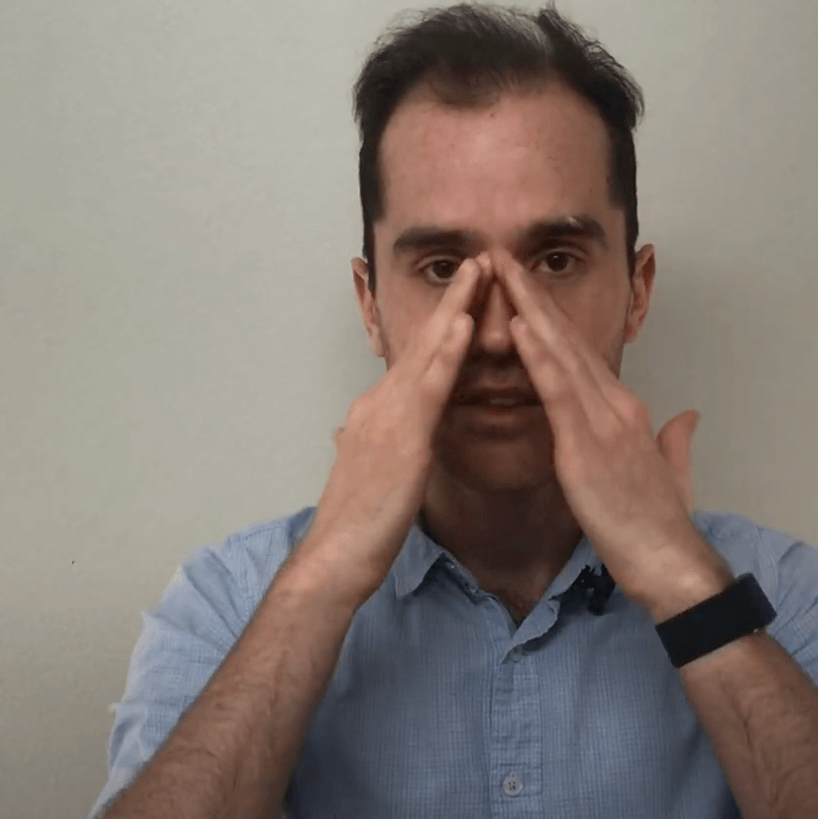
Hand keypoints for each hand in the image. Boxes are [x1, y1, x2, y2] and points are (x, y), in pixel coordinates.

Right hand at [297, 255, 490, 605]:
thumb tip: (365, 434)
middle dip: (453, 301)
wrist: (337, 557)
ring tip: (480, 273)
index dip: (444, 324)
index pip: (418, 359)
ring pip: (427, 352)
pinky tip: (464, 327)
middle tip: (481, 261)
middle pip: (423, 343)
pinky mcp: (401, 438)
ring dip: (455, 309)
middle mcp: (380, 404)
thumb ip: (378, 447)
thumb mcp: (376, 475)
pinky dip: (446, 353)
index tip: (469, 294)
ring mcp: (388, 417)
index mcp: (379, 413)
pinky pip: (429, 388)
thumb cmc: (360, 526)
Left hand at [486, 247, 731, 614]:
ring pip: (562, 354)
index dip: (552, 319)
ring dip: (530, 310)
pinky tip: (520, 328)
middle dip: (534, 297)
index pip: (582, 355)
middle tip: (502, 257)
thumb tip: (688, 417)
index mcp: (627, 413)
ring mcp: (605, 422)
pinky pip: (559, 393)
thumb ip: (677, 441)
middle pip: (569, 341)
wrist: (673, 565)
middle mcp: (617, 407)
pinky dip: (538, 357)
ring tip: (502, 274)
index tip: (526, 288)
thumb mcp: (672, 475)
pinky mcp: (588, 447)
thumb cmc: (663, 528)